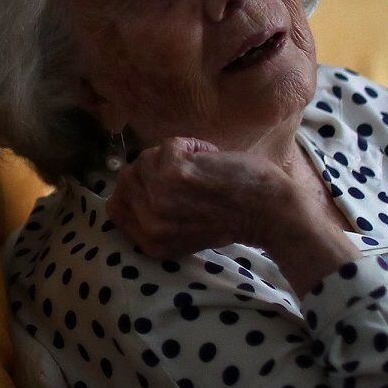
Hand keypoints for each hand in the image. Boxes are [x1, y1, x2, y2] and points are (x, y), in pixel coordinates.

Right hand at [108, 137, 356, 286]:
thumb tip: (130, 176)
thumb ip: (156, 213)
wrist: (271, 213)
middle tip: (186, 171)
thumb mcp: (186, 230)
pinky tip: (212, 157)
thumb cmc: (236, 217)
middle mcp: (150, 225)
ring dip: (174, 155)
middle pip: (127, 178)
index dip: (135, 188)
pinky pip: (169, 145)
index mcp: (150, 243)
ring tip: (202, 167)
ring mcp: (159, 199)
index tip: (161, 182)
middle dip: (155, 168)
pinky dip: (192, 144)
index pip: (115, 207)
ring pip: (145, 158)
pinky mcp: (173, 173)